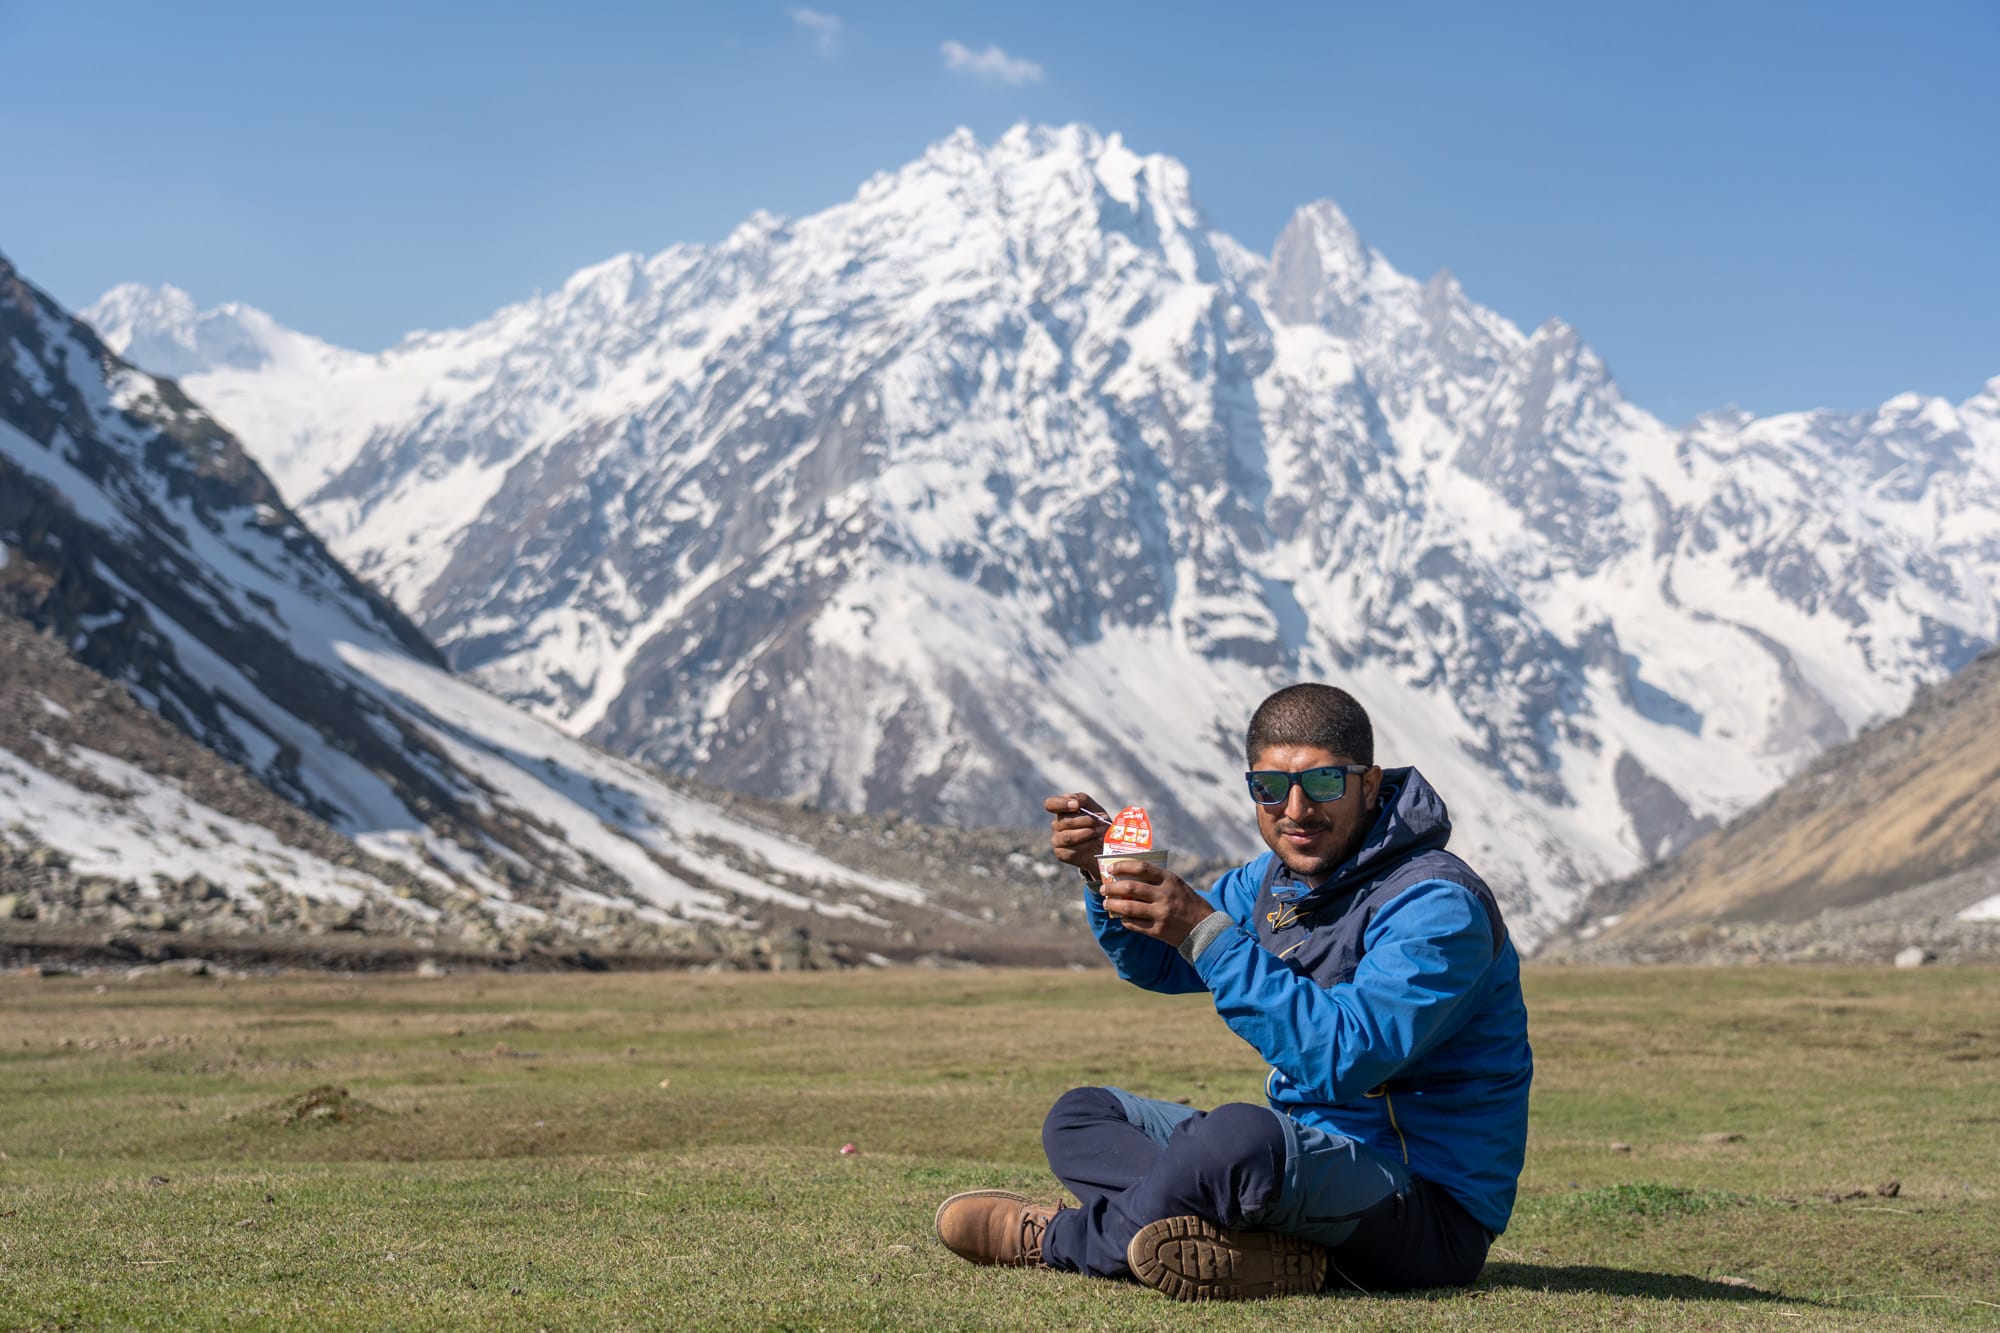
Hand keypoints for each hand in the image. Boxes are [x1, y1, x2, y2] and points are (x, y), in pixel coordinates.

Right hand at [1043, 792, 1106, 879]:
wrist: (1106, 845)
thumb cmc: (1098, 824)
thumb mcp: (1093, 808)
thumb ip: (1083, 800)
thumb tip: (1075, 802)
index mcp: (1061, 810)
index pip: (1050, 804)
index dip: (1061, 804)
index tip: (1076, 805)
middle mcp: (1056, 825)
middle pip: (1065, 821)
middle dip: (1086, 820)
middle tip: (1101, 821)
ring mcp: (1057, 840)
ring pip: (1068, 837)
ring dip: (1087, 833)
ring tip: (1100, 832)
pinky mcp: (1062, 854)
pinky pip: (1071, 850)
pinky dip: (1087, 844)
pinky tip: (1096, 841)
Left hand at [1098, 861, 1212, 947]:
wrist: (1204, 926)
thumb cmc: (1185, 901)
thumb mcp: (1175, 883)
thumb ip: (1155, 879)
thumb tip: (1126, 875)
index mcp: (1169, 879)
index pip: (1141, 867)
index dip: (1122, 866)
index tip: (1110, 868)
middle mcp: (1164, 895)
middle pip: (1130, 887)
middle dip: (1112, 888)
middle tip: (1104, 888)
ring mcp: (1161, 914)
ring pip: (1128, 907)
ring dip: (1113, 904)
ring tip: (1106, 903)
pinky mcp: (1158, 930)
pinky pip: (1134, 924)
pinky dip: (1124, 920)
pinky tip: (1121, 917)